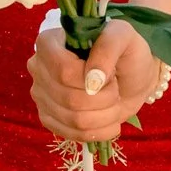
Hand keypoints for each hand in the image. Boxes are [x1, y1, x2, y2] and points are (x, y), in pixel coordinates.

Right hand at [29, 15, 167, 148]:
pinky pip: (72, 134)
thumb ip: (108, 47)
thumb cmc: (125, 52)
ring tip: (114, 103)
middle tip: (115, 89)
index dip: (91, 79)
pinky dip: (99, 131)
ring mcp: (41, 96)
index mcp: (49, 43)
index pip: (63, 70)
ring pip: (73, 119)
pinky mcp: (49, 118)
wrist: (131, 78)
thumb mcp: (123, 36)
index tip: (110, 74)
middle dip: (104, 98)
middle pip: (69, 98)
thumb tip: (92, 78)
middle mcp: (38, 68)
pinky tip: (110, 121)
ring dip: (105, 115)